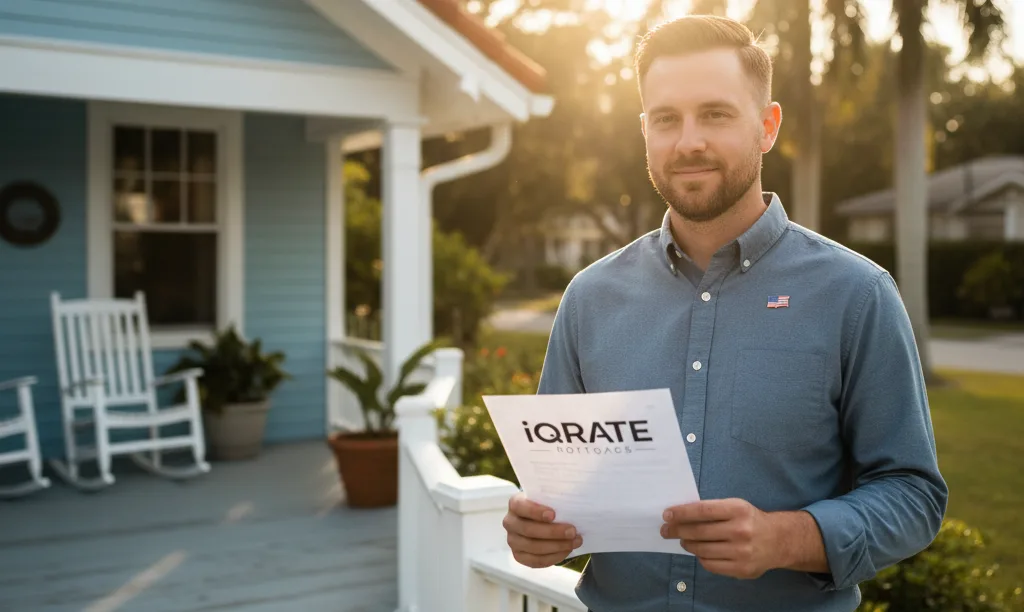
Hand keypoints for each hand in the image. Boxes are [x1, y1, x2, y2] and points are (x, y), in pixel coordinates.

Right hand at [503, 491, 582, 567]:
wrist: (541, 521)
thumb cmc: (547, 506)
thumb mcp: (548, 498)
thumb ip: (554, 498)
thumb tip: (571, 504)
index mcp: (515, 504)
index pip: (520, 506)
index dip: (535, 511)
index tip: (553, 515)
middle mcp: (510, 522)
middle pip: (528, 530)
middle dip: (553, 532)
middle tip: (572, 531)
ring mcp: (513, 541)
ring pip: (533, 547)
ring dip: (557, 546)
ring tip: (575, 542)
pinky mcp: (519, 556)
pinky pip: (536, 560)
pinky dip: (554, 557)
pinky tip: (567, 550)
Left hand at [661, 498, 778, 579]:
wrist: (779, 540)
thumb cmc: (750, 520)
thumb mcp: (735, 506)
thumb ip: (712, 510)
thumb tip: (680, 515)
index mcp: (738, 510)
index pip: (702, 511)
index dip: (681, 513)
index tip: (667, 514)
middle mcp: (741, 530)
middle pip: (699, 532)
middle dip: (677, 530)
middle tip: (666, 530)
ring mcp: (742, 552)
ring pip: (702, 549)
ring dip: (687, 544)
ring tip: (683, 540)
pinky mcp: (741, 569)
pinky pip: (710, 564)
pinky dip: (700, 557)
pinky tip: (699, 552)